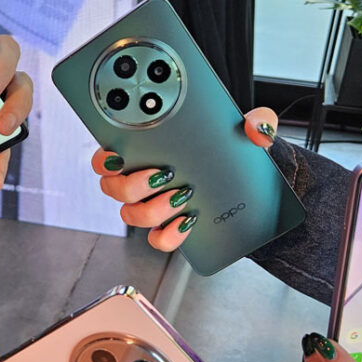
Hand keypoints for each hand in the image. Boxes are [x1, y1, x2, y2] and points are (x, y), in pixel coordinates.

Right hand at [91, 107, 277, 250]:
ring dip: (153, 208)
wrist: (254, 190)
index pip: (108, 155)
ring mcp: (154, 207)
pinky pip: (157, 240)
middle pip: (113, 188)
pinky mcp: (170, 230)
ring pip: (131, 214)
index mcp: (147, 152)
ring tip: (181, 197)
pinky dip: (168, 234)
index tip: (120, 156)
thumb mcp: (246, 133)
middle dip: (133, 183)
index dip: (105, 158)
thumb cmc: (235, 154)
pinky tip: (187, 222)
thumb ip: (255, 122)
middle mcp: (143, 181)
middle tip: (163, 174)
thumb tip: (255, 127)